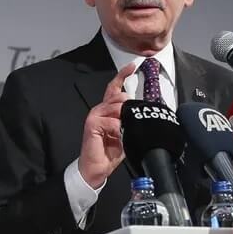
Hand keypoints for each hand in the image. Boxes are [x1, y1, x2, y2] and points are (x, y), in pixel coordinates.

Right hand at [78, 63, 135, 187]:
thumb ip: (130, 120)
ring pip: (117, 107)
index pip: (114, 88)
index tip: (131, 66)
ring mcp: (95, 115)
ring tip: (120, 133)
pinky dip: (117, 130)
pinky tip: (115, 137)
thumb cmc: (110, 150)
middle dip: (129, 108)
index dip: (122, 76)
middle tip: (128, 124)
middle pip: (120, 96)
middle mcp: (101, 109)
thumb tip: (140, 112)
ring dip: (123, 121)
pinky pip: (112, 121)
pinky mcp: (92, 123)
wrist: (97, 167)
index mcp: (108, 110)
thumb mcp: (126, 133)